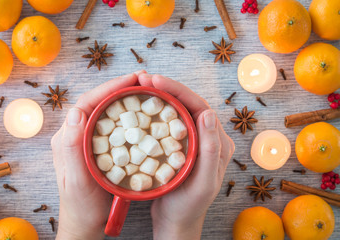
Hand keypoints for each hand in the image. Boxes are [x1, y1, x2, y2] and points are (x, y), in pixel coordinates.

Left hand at [52, 72, 141, 239]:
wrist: (84, 222)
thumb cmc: (81, 205)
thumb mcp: (76, 180)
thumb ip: (73, 147)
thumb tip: (75, 111)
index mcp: (67, 138)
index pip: (87, 103)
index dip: (109, 88)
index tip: (132, 79)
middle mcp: (75, 134)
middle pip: (97, 102)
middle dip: (119, 87)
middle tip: (143, 79)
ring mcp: (86, 140)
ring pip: (105, 110)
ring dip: (123, 97)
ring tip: (143, 89)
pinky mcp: (97, 146)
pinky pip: (111, 123)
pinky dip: (125, 112)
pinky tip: (139, 110)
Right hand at [138, 74, 234, 239]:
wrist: (176, 222)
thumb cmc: (189, 206)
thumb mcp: (203, 183)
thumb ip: (211, 151)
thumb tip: (208, 113)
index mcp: (217, 142)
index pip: (199, 107)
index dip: (178, 91)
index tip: (155, 81)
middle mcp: (207, 137)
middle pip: (188, 104)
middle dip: (167, 88)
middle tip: (144, 79)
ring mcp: (192, 140)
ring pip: (178, 111)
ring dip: (161, 96)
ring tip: (142, 87)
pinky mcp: (179, 146)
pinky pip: (168, 123)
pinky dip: (156, 111)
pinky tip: (143, 106)